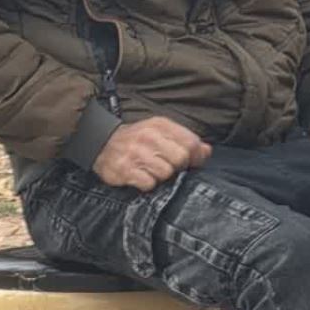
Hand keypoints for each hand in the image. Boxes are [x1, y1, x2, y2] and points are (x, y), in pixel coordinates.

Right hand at [92, 116, 211, 191]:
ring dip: (161, 177)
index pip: (191, 142)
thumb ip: (185, 140)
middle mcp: (148, 136)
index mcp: (160, 125)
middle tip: (168, 167)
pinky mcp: (125, 170)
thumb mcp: (161, 132)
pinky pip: (149, 184)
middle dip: (178, 167)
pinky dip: (147, 184)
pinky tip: (141, 177)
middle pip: (181, 158)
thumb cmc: (137, 139)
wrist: (101, 143)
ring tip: (152, 171)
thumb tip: (207, 151)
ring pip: (166, 173)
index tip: (189, 162)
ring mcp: (136, 153)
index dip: (195, 156)